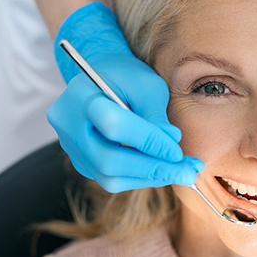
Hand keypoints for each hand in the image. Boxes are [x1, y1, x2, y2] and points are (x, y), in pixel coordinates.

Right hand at [48, 1, 203, 191]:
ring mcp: (71, 147)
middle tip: (188, 171)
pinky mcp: (81, 161)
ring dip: (149, 177)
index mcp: (82, 96)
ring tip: (181, 172)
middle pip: (108, 160)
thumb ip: (157, 116)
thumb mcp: (147, 85)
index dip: (149, 142)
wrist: (101, 77)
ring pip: (109, 177)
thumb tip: (172, 151)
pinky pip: (110, 179)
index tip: (179, 152)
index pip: (115, 126)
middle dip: (152, 168)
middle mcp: (68, 125)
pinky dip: (139, 178)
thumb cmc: (127, 76)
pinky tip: (162, 170)